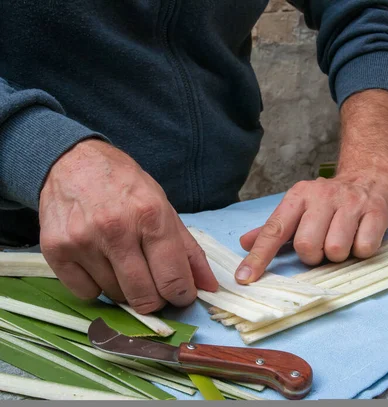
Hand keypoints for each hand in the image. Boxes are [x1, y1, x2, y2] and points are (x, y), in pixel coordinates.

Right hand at [39, 139, 218, 313]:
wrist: (73, 162)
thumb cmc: (125, 186)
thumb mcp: (164, 208)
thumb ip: (188, 250)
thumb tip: (209, 286)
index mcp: (150, 216)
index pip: (173, 279)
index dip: (182, 295)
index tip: (182, 295)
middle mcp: (116, 229)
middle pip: (144, 296)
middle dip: (156, 300)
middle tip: (155, 287)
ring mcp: (82, 241)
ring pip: (115, 296)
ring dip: (125, 289)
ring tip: (124, 262)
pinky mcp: (55, 251)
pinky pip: (85, 294)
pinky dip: (96, 286)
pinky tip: (99, 263)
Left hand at [235, 168, 387, 283]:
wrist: (369, 175)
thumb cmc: (330, 200)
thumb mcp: (299, 207)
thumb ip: (274, 228)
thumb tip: (244, 243)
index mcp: (299, 196)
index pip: (274, 230)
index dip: (259, 257)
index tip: (245, 278)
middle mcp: (322, 196)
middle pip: (307, 246)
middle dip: (314, 256)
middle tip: (322, 245)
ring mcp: (351, 203)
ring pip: (336, 250)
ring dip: (339, 255)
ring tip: (343, 239)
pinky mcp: (376, 212)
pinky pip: (364, 249)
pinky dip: (361, 251)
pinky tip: (360, 236)